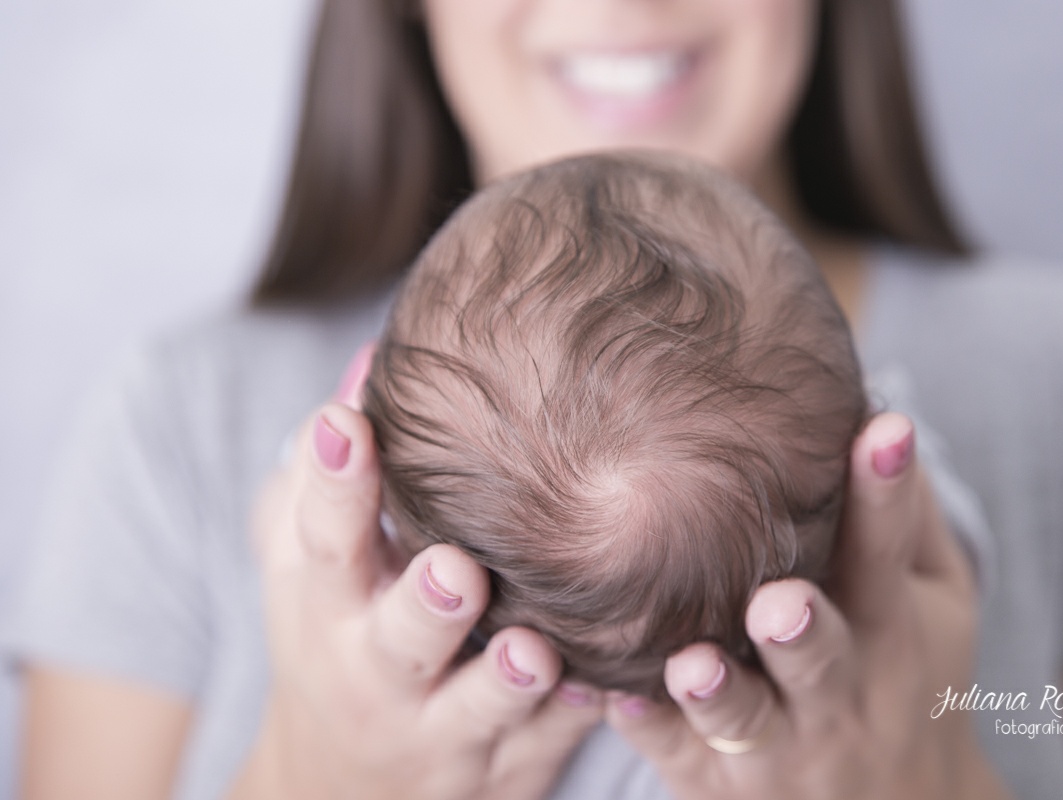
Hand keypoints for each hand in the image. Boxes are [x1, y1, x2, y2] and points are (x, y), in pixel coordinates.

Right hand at [232, 345, 601, 799]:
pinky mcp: (506, 767)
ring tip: (533, 652)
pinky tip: (614, 690)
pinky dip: (578, 720)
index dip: (334, 483)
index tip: (346, 421)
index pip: (323, 540)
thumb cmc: (339, 641)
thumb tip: (368, 360)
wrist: (343, 792)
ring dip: (507, 681)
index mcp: (330, 607)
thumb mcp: (309, 568)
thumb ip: (329, 476)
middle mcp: (379, 672)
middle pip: (400, 638)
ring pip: (481, 708)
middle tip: (454, 572)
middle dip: (426, 608)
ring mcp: (444, 730)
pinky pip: (548, 745)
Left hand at [606, 412, 1011, 798]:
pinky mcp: (715, 780)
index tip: (883, 430)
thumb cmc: (906, 676)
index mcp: (891, 631)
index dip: (885, 494)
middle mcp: (838, 692)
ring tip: (693, 664)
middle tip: (779, 602)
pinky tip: (612, 695)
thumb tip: (876, 412)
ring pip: (743, 721)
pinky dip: (646, 728)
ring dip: (718, 693)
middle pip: (819, 657)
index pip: (888, 557)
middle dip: (801, 630)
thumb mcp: (937, 605)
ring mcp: (777, 745)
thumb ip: (906, 522)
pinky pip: (673, 754)